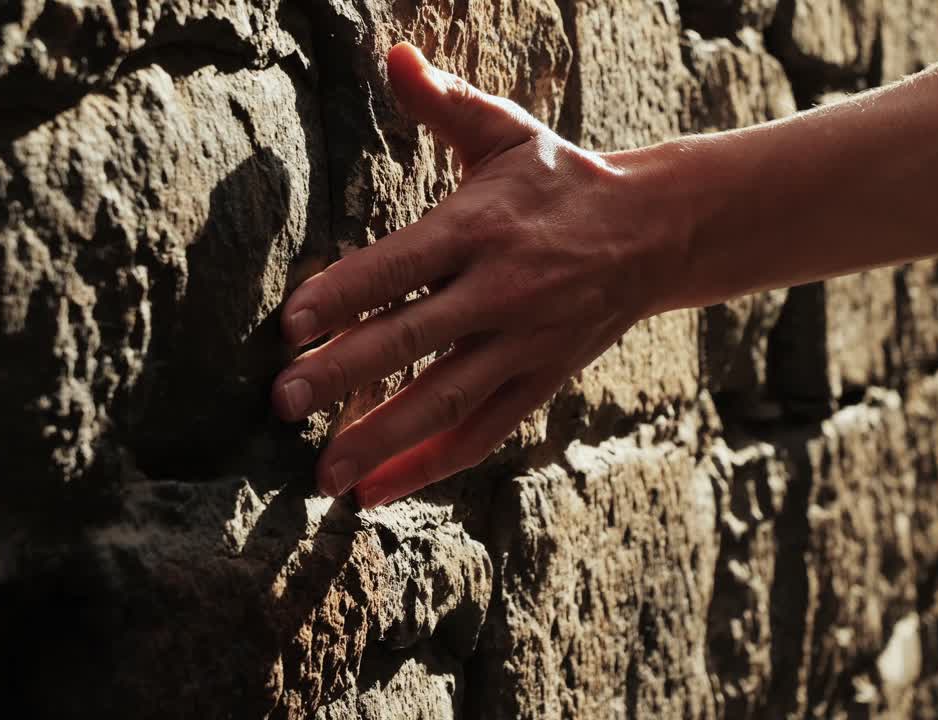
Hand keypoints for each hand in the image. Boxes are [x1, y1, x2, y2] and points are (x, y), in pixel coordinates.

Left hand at [271, 43, 687, 507]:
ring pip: (445, 400)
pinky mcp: (540, 382)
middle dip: (344, 373)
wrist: (655, 231)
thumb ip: (443, 102)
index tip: (289, 325)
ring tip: (322, 475)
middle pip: (413, 338)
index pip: (402, 264)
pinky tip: (378, 491)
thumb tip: (392, 55)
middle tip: (281, 404)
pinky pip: (482, 433)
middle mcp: (500, 291)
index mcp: (480, 226)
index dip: (346, 293)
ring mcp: (523, 344)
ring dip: (382, 439)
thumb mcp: (506, 131)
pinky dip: (430, 465)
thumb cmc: (560, 179)